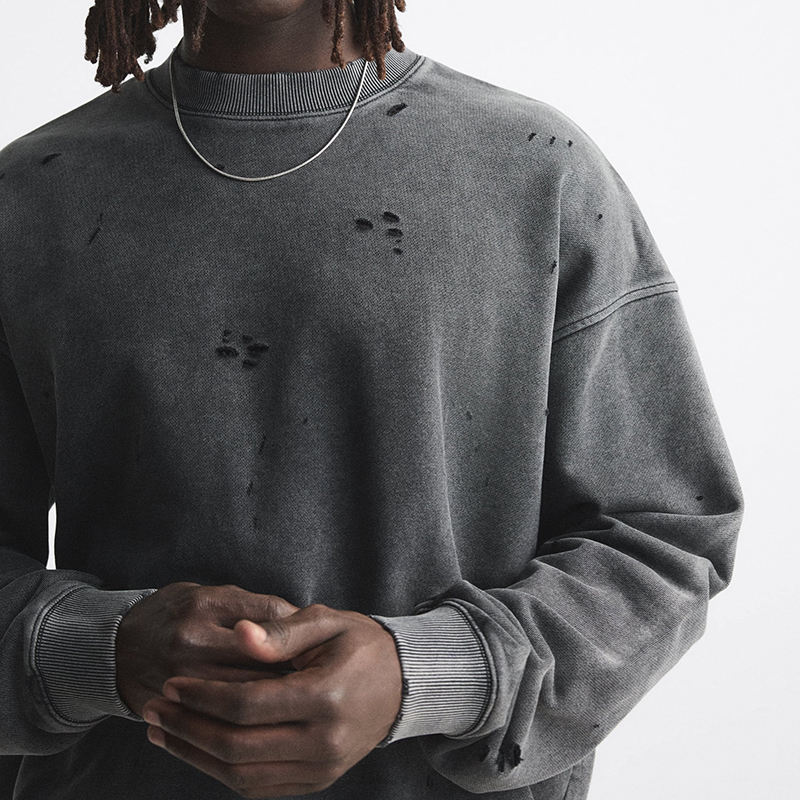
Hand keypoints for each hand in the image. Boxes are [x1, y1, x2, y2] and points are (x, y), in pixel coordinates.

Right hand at [116, 582, 301, 717]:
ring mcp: (179, 676)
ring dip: (275, 702)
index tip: (318, 647)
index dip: (300, 635)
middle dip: (294, 672)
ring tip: (298, 703)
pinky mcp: (170, 707)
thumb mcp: (212, 593)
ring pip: (243, 698)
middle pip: (260, 662)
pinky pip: (217, 722)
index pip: (271, 620)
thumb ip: (256, 608)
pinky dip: (245, 723)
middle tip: (317, 679)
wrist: (115, 647)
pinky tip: (264, 723)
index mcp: (208, 603)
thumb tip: (304, 624)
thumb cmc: (177, 614)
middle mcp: (192, 639)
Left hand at [140, 603, 403, 798]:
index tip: (171, 684)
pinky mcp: (317, 780)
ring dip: (195, 755)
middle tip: (153, 709)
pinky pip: (259, 785)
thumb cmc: (361, 644)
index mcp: (326, 697)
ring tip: (162, 732)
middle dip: (187, 728)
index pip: (247, 705)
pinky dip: (222, 770)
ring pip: (242, 774)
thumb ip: (281, 630)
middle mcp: (324, 742)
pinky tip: (198, 748)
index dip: (202, 696)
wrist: (403, 683)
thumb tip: (238, 635)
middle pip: (236, 746)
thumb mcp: (327, 622)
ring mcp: (322, 768)